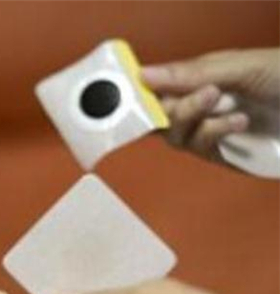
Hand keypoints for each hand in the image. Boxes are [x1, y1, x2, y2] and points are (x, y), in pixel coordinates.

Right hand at [142, 48, 279, 162]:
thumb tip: (140, 75)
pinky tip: (238, 121)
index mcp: (194, 78)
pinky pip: (201, 149)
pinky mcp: (221, 155)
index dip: (137, 93)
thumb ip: (190, 73)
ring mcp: (207, 131)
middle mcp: (196, 106)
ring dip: (195, 119)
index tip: (126, 96)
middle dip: (174, 108)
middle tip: (205, 95)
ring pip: (175, 135)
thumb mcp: (239, 66)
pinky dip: (214, 134)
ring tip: (224, 105)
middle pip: (157, 116)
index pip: (152, 88)